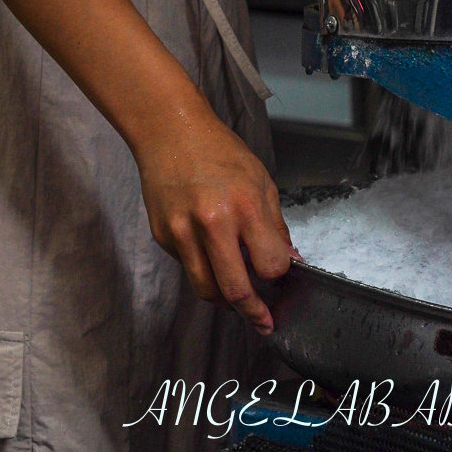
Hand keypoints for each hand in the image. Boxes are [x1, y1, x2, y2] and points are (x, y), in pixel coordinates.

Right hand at [134, 90, 292, 334]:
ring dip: (226, 301)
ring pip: (206, 290)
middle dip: (255, 313)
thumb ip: (275, 225)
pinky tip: (208, 253)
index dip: (279, 274)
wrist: (168, 130)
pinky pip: (187, 267)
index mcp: (245, 206)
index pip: (271, 265)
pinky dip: (202, 269)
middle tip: (264, 322)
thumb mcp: (260, 180)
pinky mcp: (162, 235)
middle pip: (236, 291)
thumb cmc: (219, 151)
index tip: (279, 275)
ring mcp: (182, 231)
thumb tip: (289, 262)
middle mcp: (213, 222)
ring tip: (236, 299)